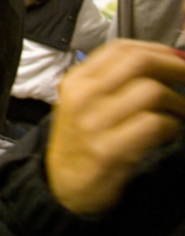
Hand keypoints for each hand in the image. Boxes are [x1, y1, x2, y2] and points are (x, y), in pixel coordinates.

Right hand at [46, 40, 184, 214]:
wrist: (63, 187)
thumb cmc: (81, 140)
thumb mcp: (84, 102)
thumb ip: (112, 80)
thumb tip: (162, 60)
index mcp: (77, 80)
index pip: (121, 48)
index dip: (157, 49)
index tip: (179, 57)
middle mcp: (83, 96)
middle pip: (138, 63)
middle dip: (175, 67)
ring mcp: (94, 123)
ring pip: (151, 92)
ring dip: (178, 101)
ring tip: (181, 112)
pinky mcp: (109, 151)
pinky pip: (154, 125)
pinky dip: (171, 126)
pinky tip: (169, 132)